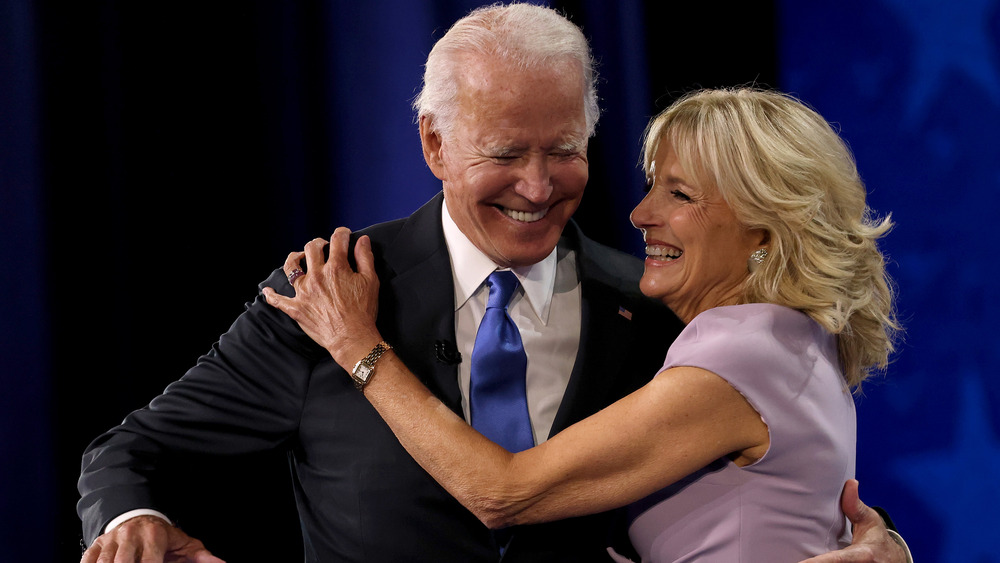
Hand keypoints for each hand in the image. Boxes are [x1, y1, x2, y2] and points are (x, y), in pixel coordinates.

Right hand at [80, 515, 224, 562]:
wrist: (139, 516)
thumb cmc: (162, 535)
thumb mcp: (183, 542)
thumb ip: (200, 556)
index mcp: (154, 536)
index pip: (151, 561)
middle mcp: (131, 536)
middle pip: (124, 562)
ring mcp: (112, 540)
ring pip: (105, 562)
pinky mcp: (97, 544)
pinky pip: (88, 560)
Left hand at [263, 227, 382, 367]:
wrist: (352, 338)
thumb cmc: (363, 311)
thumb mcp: (371, 281)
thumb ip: (365, 258)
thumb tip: (362, 240)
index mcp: (336, 268)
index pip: (337, 241)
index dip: (341, 234)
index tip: (344, 234)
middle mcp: (317, 276)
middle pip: (311, 248)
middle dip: (318, 243)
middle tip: (324, 246)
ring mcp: (304, 292)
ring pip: (291, 267)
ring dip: (295, 258)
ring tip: (299, 257)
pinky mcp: (296, 308)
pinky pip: (278, 301)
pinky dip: (272, 295)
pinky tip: (267, 291)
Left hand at [798, 480, 907, 562]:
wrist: (892, 560)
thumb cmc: (876, 537)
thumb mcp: (869, 520)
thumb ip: (855, 505)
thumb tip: (850, 483)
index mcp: (863, 554)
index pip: (838, 559)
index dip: (820, 562)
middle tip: (789, 560)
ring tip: (788, 560)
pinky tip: (801, 562)